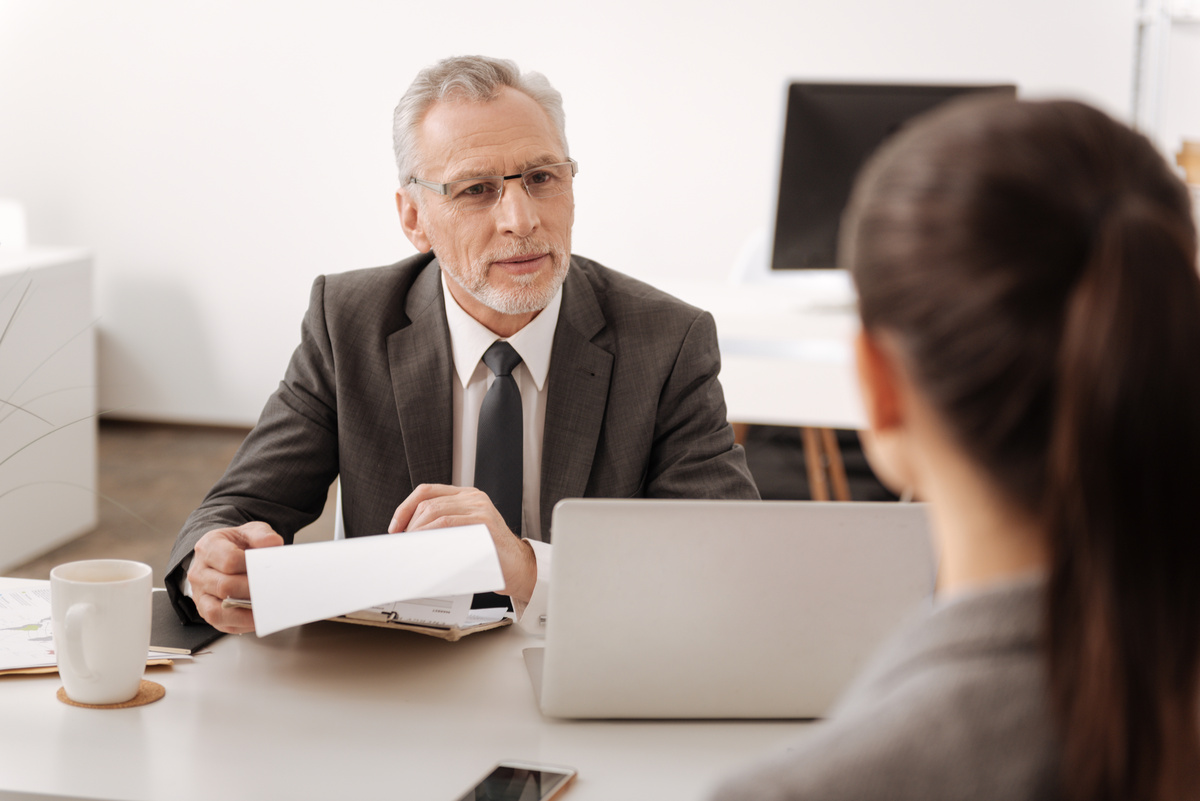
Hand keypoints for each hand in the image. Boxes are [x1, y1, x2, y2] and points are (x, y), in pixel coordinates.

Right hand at [188, 522, 283, 632]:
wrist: (222, 554)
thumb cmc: (237, 545)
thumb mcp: (250, 532)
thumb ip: (262, 535)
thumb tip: (273, 543)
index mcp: (209, 547)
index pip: (229, 560)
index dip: (251, 567)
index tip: (268, 570)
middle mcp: (199, 572)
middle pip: (224, 586)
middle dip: (251, 590)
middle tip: (272, 591)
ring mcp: (200, 593)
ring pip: (217, 609)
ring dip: (244, 612)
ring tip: (265, 609)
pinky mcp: (205, 610)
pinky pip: (220, 622)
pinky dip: (241, 623)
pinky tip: (258, 618)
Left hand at [388, 484, 536, 604]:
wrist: (518, 568)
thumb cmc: (490, 554)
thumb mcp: (464, 534)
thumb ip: (444, 528)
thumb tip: (409, 537)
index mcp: (466, 497)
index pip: (427, 491)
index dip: (405, 508)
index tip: (395, 528)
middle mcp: (473, 498)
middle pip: (428, 503)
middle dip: (409, 525)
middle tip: (403, 544)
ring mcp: (480, 508)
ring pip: (435, 512)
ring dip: (417, 532)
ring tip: (412, 547)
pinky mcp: (484, 521)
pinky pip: (448, 523)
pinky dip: (431, 535)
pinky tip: (426, 547)